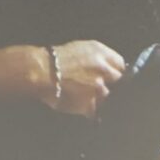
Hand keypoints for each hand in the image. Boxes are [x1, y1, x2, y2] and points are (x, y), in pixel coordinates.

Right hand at [0, 41, 124, 118]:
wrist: (37, 71)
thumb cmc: (54, 59)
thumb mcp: (80, 48)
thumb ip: (99, 58)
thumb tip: (114, 70)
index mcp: (100, 52)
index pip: (121, 65)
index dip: (116, 73)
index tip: (112, 77)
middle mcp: (103, 68)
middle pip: (120, 82)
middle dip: (113, 85)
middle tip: (98, 87)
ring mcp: (98, 87)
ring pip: (109, 97)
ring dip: (101, 98)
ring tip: (86, 96)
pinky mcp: (91, 102)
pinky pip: (97, 110)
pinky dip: (92, 110)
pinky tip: (84, 106)